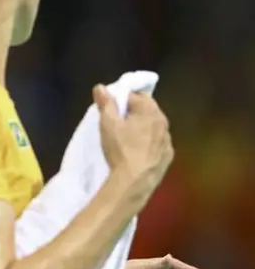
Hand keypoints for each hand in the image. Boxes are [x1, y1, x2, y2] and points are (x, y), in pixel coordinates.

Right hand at [93, 85, 173, 206]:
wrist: (134, 181)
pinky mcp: (168, 155)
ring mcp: (168, 139)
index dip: (121, 100)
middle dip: (133, 112)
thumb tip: (100, 87)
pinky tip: (138, 150)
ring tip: (127, 138)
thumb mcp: (108, 124)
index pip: (135, 95)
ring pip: (154, 126)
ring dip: (143, 127)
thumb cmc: (120, 149)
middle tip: (118, 122)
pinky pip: (158, 142)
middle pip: (147, 109)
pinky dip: (149, 142)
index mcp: (150, 110)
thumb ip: (106, 103)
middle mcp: (163, 121)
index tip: (111, 110)